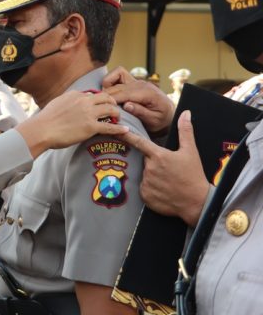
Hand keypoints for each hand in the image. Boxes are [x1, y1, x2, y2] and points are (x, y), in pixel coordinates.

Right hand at [18, 90, 126, 157]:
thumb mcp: (56, 103)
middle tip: (114, 108)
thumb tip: (70, 103)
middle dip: (112, 102)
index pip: (92, 94)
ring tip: (118, 118)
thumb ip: (67, 100)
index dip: (98, 99)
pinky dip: (119, 129)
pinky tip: (126, 130)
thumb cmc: (45, 119)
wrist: (42, 130)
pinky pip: (110, 127)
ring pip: (110, 109)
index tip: (101, 104)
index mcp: (76, 94)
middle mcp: (84, 101)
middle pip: (105, 97)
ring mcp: (89, 114)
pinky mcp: (91, 127)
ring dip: (116, 113)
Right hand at [102, 67, 174, 135]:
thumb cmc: (161, 119)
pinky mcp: (133, 81)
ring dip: (107, 85)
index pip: (125, 94)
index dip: (112, 100)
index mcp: (148, 93)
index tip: (102, 109)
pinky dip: (111, 80)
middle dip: (106, 96)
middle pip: (117, 86)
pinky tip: (109, 93)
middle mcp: (141, 84)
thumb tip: (127, 105)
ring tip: (104, 100)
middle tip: (100, 108)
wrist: (169, 113)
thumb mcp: (154, 121)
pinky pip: (118, 74)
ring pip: (116, 75)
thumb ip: (141, 112)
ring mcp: (136, 81)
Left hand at [125, 110, 210, 224]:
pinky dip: (152, 188)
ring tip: (168, 181)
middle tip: (169, 170)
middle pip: (146, 161)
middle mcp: (150, 169)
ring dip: (153, 176)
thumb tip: (186, 113)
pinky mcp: (145, 196)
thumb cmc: (193, 175)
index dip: (128, 136)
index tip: (118, 130)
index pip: (139, 142)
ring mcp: (146, 183)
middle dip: (154, 163)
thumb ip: (185, 131)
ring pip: (145, 175)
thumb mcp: (191, 151)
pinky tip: (164, 190)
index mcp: (159, 156)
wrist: (196, 202)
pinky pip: (145, 189)